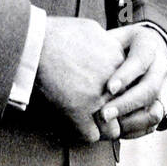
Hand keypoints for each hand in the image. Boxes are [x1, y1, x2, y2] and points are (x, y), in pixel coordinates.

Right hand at [35, 17, 129, 142]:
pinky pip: (92, 135)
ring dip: (102, 127)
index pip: (130, 88)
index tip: (107, 95)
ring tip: (92, 124)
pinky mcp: (79, 113)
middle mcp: (113, 83)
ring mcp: (97, 99)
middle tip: (100, 113)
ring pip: (112, 128)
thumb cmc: (59, 33)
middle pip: (123, 108)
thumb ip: (106, 41)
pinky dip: (84, 132)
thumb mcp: (92, 30)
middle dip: (113, 112)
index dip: (118, 93)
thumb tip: (108, 45)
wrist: (37, 43)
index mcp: (119, 61)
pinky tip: (77, 125)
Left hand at [96, 24, 166, 139]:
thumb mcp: (112, 37)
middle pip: (150, 89)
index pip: (142, 60)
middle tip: (103, 114)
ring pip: (156, 111)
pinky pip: (153, 125)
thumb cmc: (118, 44)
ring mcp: (165, 89)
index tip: (108, 88)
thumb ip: (101, 44)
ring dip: (131, 121)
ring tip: (108, 126)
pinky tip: (115, 131)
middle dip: (126, 104)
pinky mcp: (163, 106)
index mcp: (149, 45)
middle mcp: (162, 67)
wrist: (142, 51)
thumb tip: (79, 52)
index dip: (126, 75)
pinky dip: (135, 130)